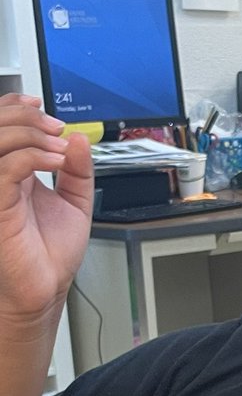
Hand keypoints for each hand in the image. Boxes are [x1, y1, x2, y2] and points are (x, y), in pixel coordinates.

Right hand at [0, 94, 93, 321]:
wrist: (47, 287)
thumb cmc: (52, 254)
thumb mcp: (75, 203)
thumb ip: (78, 171)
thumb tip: (79, 140)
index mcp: (13, 173)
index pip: (2, 125)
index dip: (17, 108)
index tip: (44, 110)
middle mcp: (0, 178)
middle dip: (27, 118)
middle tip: (56, 129)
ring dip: (32, 134)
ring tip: (59, 149)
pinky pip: (7, 167)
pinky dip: (34, 156)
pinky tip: (56, 162)